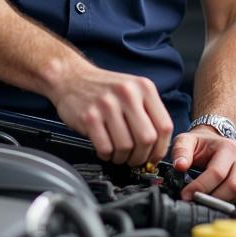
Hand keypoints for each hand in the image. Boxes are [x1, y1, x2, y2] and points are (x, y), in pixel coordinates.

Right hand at [49, 63, 173, 165]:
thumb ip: (147, 112)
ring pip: (126, 147)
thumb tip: (159, 146)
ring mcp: (107, 105)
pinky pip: (106, 148)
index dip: (161, 148)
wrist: (71, 77)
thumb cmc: (103, 88)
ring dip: (123, 158)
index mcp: (143, 87)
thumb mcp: (132, 89)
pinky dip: (107, 155)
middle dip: (142, 157)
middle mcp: (127, 94)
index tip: (154, 156)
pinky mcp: (89, 117)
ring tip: (118, 154)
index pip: (164, 126)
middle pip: (147, 139)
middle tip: (135, 159)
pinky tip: (105, 149)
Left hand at [172, 126, 235, 202]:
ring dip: (231, 200)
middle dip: (215, 197)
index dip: (200, 187)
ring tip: (215, 197)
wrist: (216, 140)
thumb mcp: (186, 140)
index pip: (217, 173)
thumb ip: (181, 151)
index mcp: (227, 147)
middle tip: (200, 200)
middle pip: (235, 186)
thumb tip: (180, 166)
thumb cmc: (202, 144)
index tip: (187, 195)